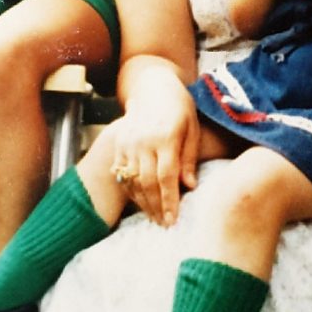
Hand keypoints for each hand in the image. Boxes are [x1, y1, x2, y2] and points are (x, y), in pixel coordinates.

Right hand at [109, 71, 198, 227]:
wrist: (153, 86)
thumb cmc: (179, 107)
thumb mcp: (191, 128)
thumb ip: (189, 157)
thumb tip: (190, 186)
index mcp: (165, 137)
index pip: (166, 177)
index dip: (170, 201)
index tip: (174, 220)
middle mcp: (143, 141)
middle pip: (148, 183)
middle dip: (156, 207)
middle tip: (165, 225)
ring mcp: (128, 143)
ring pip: (133, 181)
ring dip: (143, 202)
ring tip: (154, 218)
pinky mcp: (119, 144)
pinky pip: (122, 173)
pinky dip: (131, 190)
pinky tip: (141, 201)